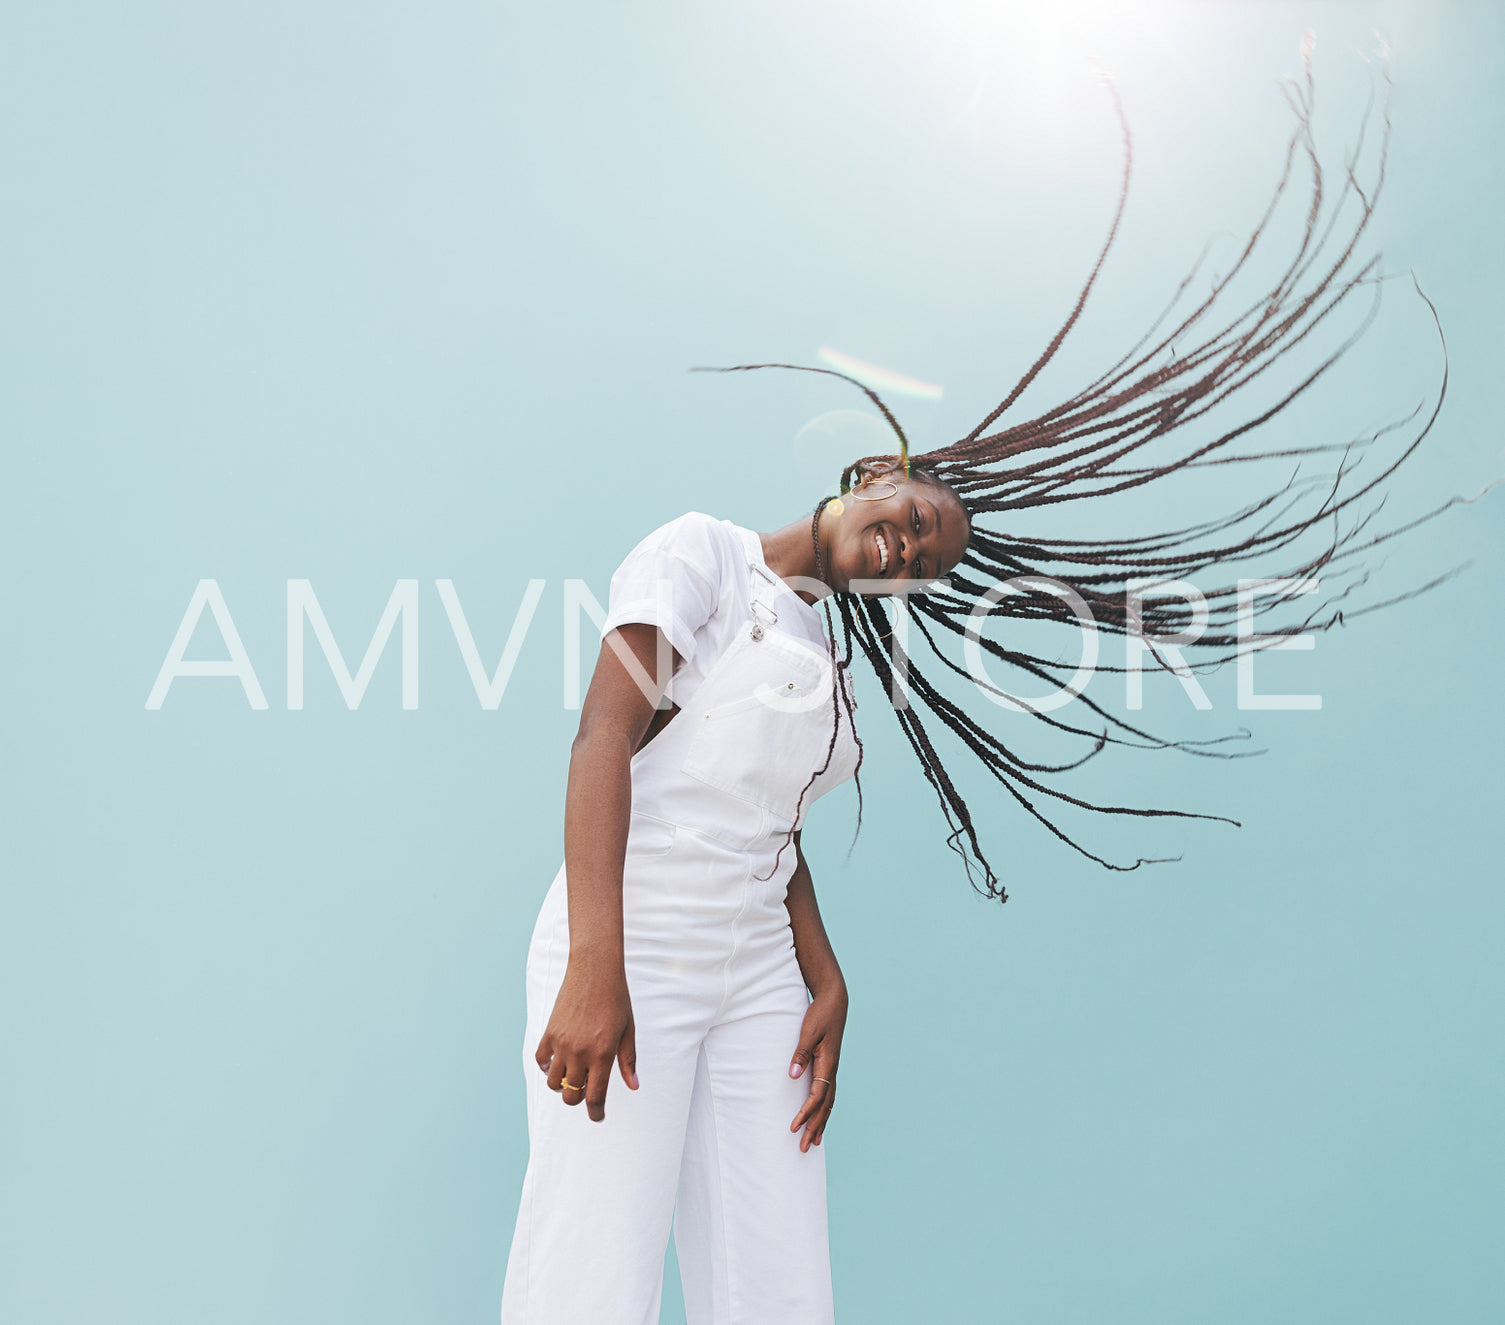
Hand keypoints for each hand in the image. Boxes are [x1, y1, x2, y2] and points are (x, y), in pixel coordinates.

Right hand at [534, 955, 638, 1121]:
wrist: (594, 969)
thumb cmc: (616, 998)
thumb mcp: (628, 1030)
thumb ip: (628, 1060)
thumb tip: (633, 1086)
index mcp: (603, 1054)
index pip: (595, 1096)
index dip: (596, 1113)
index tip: (598, 1117)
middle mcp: (580, 1052)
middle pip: (572, 1095)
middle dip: (579, 1100)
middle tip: (587, 1093)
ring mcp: (562, 1043)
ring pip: (554, 1083)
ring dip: (563, 1086)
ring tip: (573, 1076)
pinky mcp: (549, 1032)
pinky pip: (541, 1061)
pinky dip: (547, 1068)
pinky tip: (559, 1062)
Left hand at [788, 980, 846, 1152]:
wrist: (834, 1001)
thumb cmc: (820, 1014)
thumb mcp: (808, 1031)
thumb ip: (801, 1053)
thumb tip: (793, 1075)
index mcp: (828, 1064)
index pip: (817, 1096)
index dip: (806, 1113)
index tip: (793, 1127)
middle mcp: (832, 1070)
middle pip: (825, 1106)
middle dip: (814, 1127)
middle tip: (804, 1148)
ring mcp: (832, 1069)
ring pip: (829, 1102)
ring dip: (821, 1122)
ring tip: (814, 1141)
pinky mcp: (829, 1065)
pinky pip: (828, 1094)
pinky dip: (824, 1109)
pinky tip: (820, 1116)